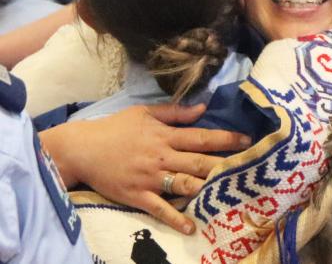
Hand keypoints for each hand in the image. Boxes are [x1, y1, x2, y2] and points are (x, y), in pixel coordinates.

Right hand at [42, 103, 250, 234]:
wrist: (83, 148)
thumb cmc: (116, 128)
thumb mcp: (145, 113)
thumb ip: (175, 112)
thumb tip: (203, 107)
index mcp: (165, 136)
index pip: (201, 137)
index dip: (226, 139)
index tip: (247, 141)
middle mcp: (161, 157)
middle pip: (198, 162)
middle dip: (224, 164)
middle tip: (247, 168)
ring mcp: (150, 178)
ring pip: (183, 184)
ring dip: (205, 189)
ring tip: (227, 193)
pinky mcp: (137, 196)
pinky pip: (160, 209)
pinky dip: (176, 218)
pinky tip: (192, 226)